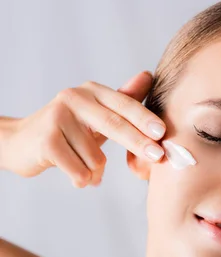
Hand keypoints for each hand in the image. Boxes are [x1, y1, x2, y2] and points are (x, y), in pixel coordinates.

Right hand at [2, 71, 165, 187]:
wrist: (22, 143)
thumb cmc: (67, 131)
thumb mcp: (96, 114)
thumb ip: (123, 99)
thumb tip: (148, 76)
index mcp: (91, 91)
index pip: (123, 104)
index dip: (144, 119)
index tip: (163, 133)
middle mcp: (74, 98)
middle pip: (114, 124)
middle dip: (138, 143)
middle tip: (157, 157)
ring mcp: (57, 118)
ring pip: (97, 157)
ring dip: (96, 173)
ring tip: (86, 171)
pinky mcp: (47, 140)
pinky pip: (80, 170)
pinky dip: (83, 180)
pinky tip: (76, 177)